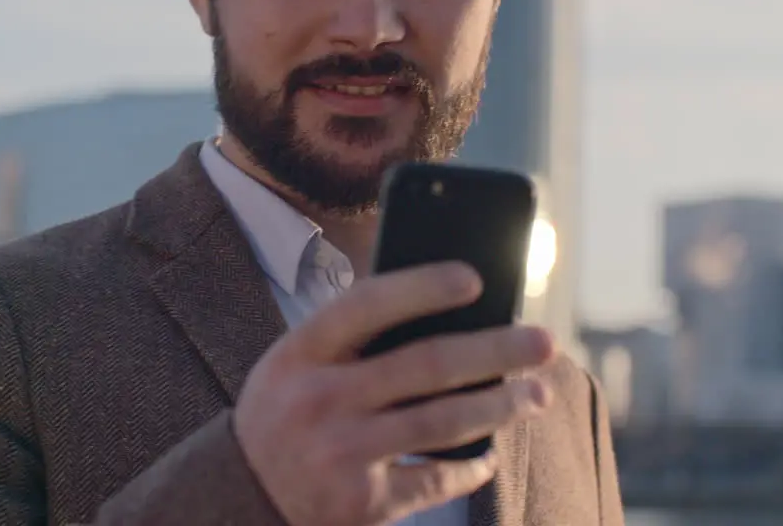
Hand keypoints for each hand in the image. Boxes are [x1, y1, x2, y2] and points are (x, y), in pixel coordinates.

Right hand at [233, 262, 556, 525]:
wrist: (239, 499)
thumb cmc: (286, 415)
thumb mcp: (295, 367)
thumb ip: (352, 342)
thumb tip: (452, 318)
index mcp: (299, 353)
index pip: (367, 304)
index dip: (422, 287)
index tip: (475, 278)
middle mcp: (318, 400)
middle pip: (425, 364)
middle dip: (495, 350)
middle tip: (543, 341)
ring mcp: (340, 454)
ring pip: (443, 422)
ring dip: (500, 405)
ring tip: (537, 394)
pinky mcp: (361, 503)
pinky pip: (436, 479)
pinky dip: (471, 466)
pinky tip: (489, 453)